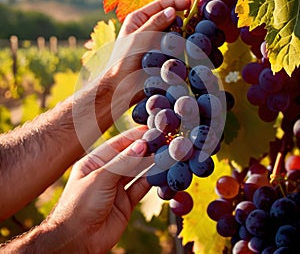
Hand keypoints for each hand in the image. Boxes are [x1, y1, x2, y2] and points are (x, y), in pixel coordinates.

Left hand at [46, 126, 151, 252]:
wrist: (77, 241)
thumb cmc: (80, 206)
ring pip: (137, 172)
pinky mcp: (126, 202)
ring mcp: (117, 188)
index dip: (133, 137)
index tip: (149, 130)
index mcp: (94, 162)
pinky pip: (141, 187)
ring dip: (150, 164)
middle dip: (144, 150)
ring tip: (165, 154)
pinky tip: (161, 172)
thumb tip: (141, 145)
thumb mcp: (100, 178)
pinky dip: (151, 180)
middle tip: (162, 141)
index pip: (117, 145)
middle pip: (129, 157)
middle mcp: (106, 173)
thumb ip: (123, 162)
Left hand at [100, 0, 190, 109]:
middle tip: (194, 22)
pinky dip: (180, 48)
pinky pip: (174, 49)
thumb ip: (155, 23)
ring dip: (182, 34)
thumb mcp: (138, 38)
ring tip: (191, 36)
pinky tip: (186, 49)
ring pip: (174, 33)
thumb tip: (173, 10)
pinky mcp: (161, 56)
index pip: (161, 4)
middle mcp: (148, 29)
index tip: (191, 3)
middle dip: (182, 19)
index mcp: (139, 19)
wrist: (120, 86)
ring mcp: (155, 43)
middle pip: (169, 18)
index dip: (176, 2)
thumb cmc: (123, 60)